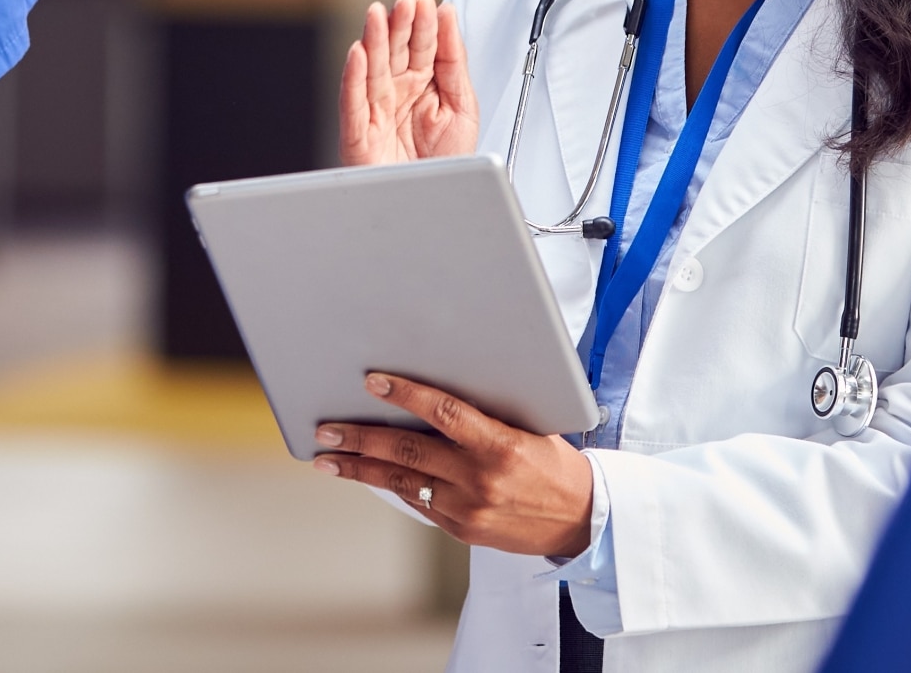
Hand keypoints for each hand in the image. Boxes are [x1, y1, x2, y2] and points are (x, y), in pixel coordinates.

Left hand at [312, 373, 593, 558]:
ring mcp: (468, 510)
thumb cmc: (556, 464)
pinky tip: (364, 473)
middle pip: (407, 452)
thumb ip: (484, 413)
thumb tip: (433, 389)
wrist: (585, 521)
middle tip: (326, 428)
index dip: (405, 394)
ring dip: (358, 468)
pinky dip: (389, 485)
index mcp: (501, 447)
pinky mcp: (462, 530)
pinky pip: (417, 502)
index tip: (373, 380)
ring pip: (401, 482)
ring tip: (327, 458)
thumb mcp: (529, 428)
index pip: (444, 413)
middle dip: (360, 438)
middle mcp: (480, 480)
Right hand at [339, 0, 478, 165]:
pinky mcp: (359, 133)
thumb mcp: (463, 106)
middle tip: (405, 3)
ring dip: (374, 41)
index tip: (428, 3)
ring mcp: (377, 110)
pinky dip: (353, 78)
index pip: (422, 46)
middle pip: (395, 52)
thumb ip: (455, 61)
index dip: (424, 24)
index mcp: (422, 83)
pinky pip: (353, 102)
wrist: (433, 205)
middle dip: (400, 25)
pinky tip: (358, 55)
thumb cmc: (444, 163)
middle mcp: (397, 92)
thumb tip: (449, 17)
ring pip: (372, 69)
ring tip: (377, 15)